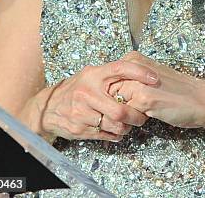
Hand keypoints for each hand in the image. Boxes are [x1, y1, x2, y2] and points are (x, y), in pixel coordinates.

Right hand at [41, 58, 158, 141]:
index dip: (139, 73)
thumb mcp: (91, 75)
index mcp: (93, 75)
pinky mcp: (79, 129)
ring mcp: (81, 112)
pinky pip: (106, 135)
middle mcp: (87, 92)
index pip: (120, 69)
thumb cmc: (77, 88)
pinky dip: (116, 135)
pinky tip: (118, 130)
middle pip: (119, 110)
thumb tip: (139, 70)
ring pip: (114, 125)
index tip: (155, 78)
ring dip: (127, 127)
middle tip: (144, 116)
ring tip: (130, 124)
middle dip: (136, 116)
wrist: (49, 106)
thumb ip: (111, 75)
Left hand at [108, 51, 204, 128]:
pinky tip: (152, 114)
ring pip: (115, 105)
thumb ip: (129, 80)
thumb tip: (105, 94)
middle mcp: (133, 66)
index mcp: (133, 59)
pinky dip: (134, 121)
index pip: (106, 82)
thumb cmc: (177, 91)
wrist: (201, 99)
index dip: (114, 96)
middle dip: (117, 105)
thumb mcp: (149, 78)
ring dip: (125, 114)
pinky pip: (125, 116)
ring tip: (147, 109)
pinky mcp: (144, 99)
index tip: (130, 100)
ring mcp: (137, 82)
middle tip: (140, 106)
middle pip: (107, 94)